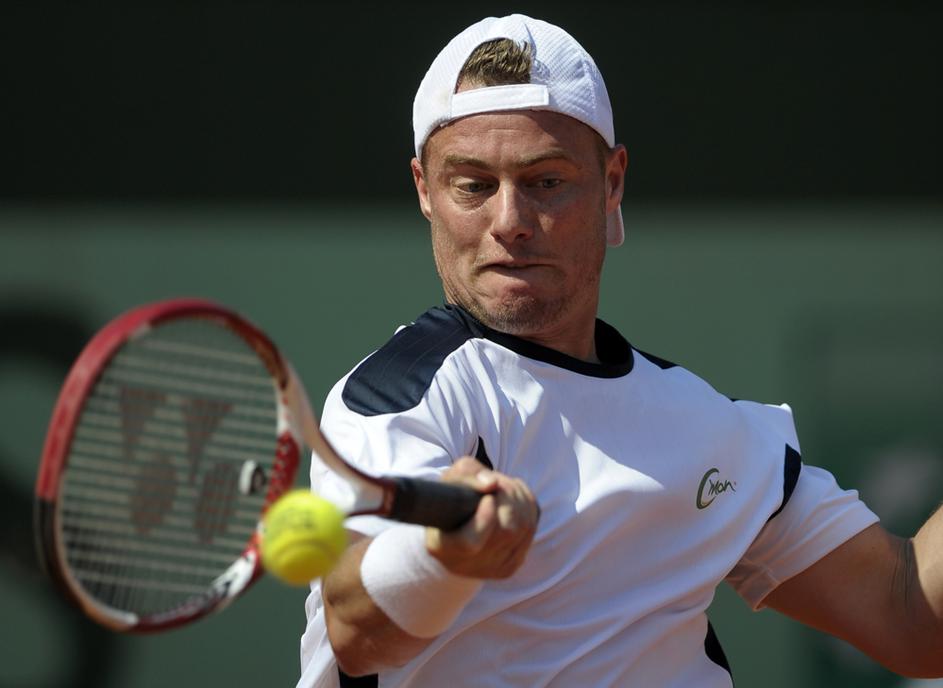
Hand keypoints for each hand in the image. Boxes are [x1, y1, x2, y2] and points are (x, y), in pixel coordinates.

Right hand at [425, 457, 539, 578]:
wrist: (455, 527)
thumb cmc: (451, 500)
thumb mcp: (451, 482)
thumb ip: (469, 478)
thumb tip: (493, 484)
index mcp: (443, 547)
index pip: (470, 542)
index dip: (485, 518)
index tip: (488, 498)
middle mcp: (466, 565)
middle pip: (505, 531)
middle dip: (508, 497)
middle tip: (498, 480)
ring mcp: (491, 569)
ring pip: (523, 529)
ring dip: (520, 498)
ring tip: (506, 484)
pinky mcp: (510, 566)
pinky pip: (530, 532)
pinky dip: (528, 507)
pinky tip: (515, 496)